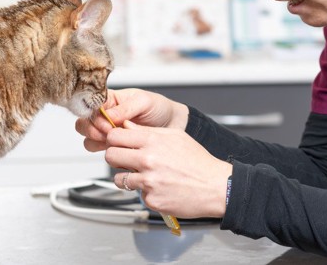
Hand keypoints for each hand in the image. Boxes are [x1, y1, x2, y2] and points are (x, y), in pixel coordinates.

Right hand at [74, 88, 188, 152]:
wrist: (172, 124)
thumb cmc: (159, 108)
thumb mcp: (145, 102)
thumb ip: (126, 108)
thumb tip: (109, 115)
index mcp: (110, 99)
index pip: (90, 106)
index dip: (95, 116)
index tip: (109, 123)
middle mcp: (105, 114)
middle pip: (83, 122)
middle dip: (93, 130)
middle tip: (110, 133)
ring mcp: (107, 130)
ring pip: (88, 137)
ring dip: (97, 141)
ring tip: (114, 141)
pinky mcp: (113, 144)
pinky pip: (98, 148)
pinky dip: (104, 150)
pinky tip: (118, 148)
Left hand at [106, 121, 232, 218]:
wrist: (215, 186)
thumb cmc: (198, 161)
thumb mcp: (175, 136)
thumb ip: (148, 130)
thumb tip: (127, 125)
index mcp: (152, 141)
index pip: (115, 136)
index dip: (114, 140)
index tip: (118, 143)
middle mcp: (148, 160)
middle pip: (111, 156)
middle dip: (115, 157)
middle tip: (125, 160)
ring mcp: (148, 181)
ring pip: (119, 178)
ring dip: (127, 177)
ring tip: (143, 176)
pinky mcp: (152, 200)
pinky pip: (138, 194)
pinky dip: (146, 192)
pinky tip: (159, 187)